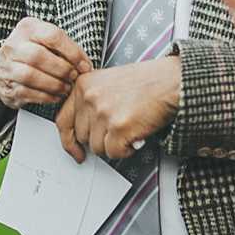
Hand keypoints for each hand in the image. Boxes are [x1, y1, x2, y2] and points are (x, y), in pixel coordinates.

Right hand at [0, 17, 93, 113]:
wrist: (3, 67)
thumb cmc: (32, 52)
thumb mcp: (46, 41)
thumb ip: (65, 48)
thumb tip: (85, 66)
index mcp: (28, 28)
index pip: (52, 36)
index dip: (72, 52)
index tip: (84, 65)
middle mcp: (14, 45)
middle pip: (38, 56)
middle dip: (62, 69)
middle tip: (73, 77)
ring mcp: (7, 66)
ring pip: (30, 75)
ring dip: (54, 84)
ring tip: (65, 87)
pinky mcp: (7, 86)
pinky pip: (27, 92)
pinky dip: (45, 96)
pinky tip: (55, 95)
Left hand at [57, 58, 180, 162]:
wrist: (171, 81)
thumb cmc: (146, 82)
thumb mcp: (107, 82)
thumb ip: (90, 101)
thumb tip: (83, 129)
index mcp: (83, 85)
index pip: (63, 120)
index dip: (68, 140)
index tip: (75, 150)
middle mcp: (90, 97)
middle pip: (82, 137)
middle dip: (100, 139)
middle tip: (117, 132)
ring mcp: (103, 112)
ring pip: (97, 148)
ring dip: (114, 145)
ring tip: (129, 129)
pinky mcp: (118, 127)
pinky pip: (114, 153)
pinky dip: (126, 150)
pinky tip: (135, 136)